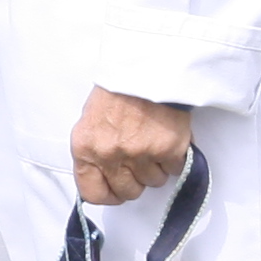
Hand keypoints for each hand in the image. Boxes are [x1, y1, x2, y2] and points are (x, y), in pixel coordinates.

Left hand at [69, 87, 191, 206]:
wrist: (147, 67)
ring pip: (154, 182)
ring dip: (156, 167)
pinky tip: (166, 137)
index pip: (93, 194)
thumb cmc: (118, 89)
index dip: (109, 194)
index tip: (116, 189)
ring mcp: (140, 154)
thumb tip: (102, 177)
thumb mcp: (90, 121)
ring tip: (152, 141)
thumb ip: (93, 152)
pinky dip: (174, 158)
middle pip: (128, 192)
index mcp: (86, 148)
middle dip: (135, 180)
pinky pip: (174, 169)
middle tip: (139, 160)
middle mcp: (111, 155)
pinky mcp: (169, 149)